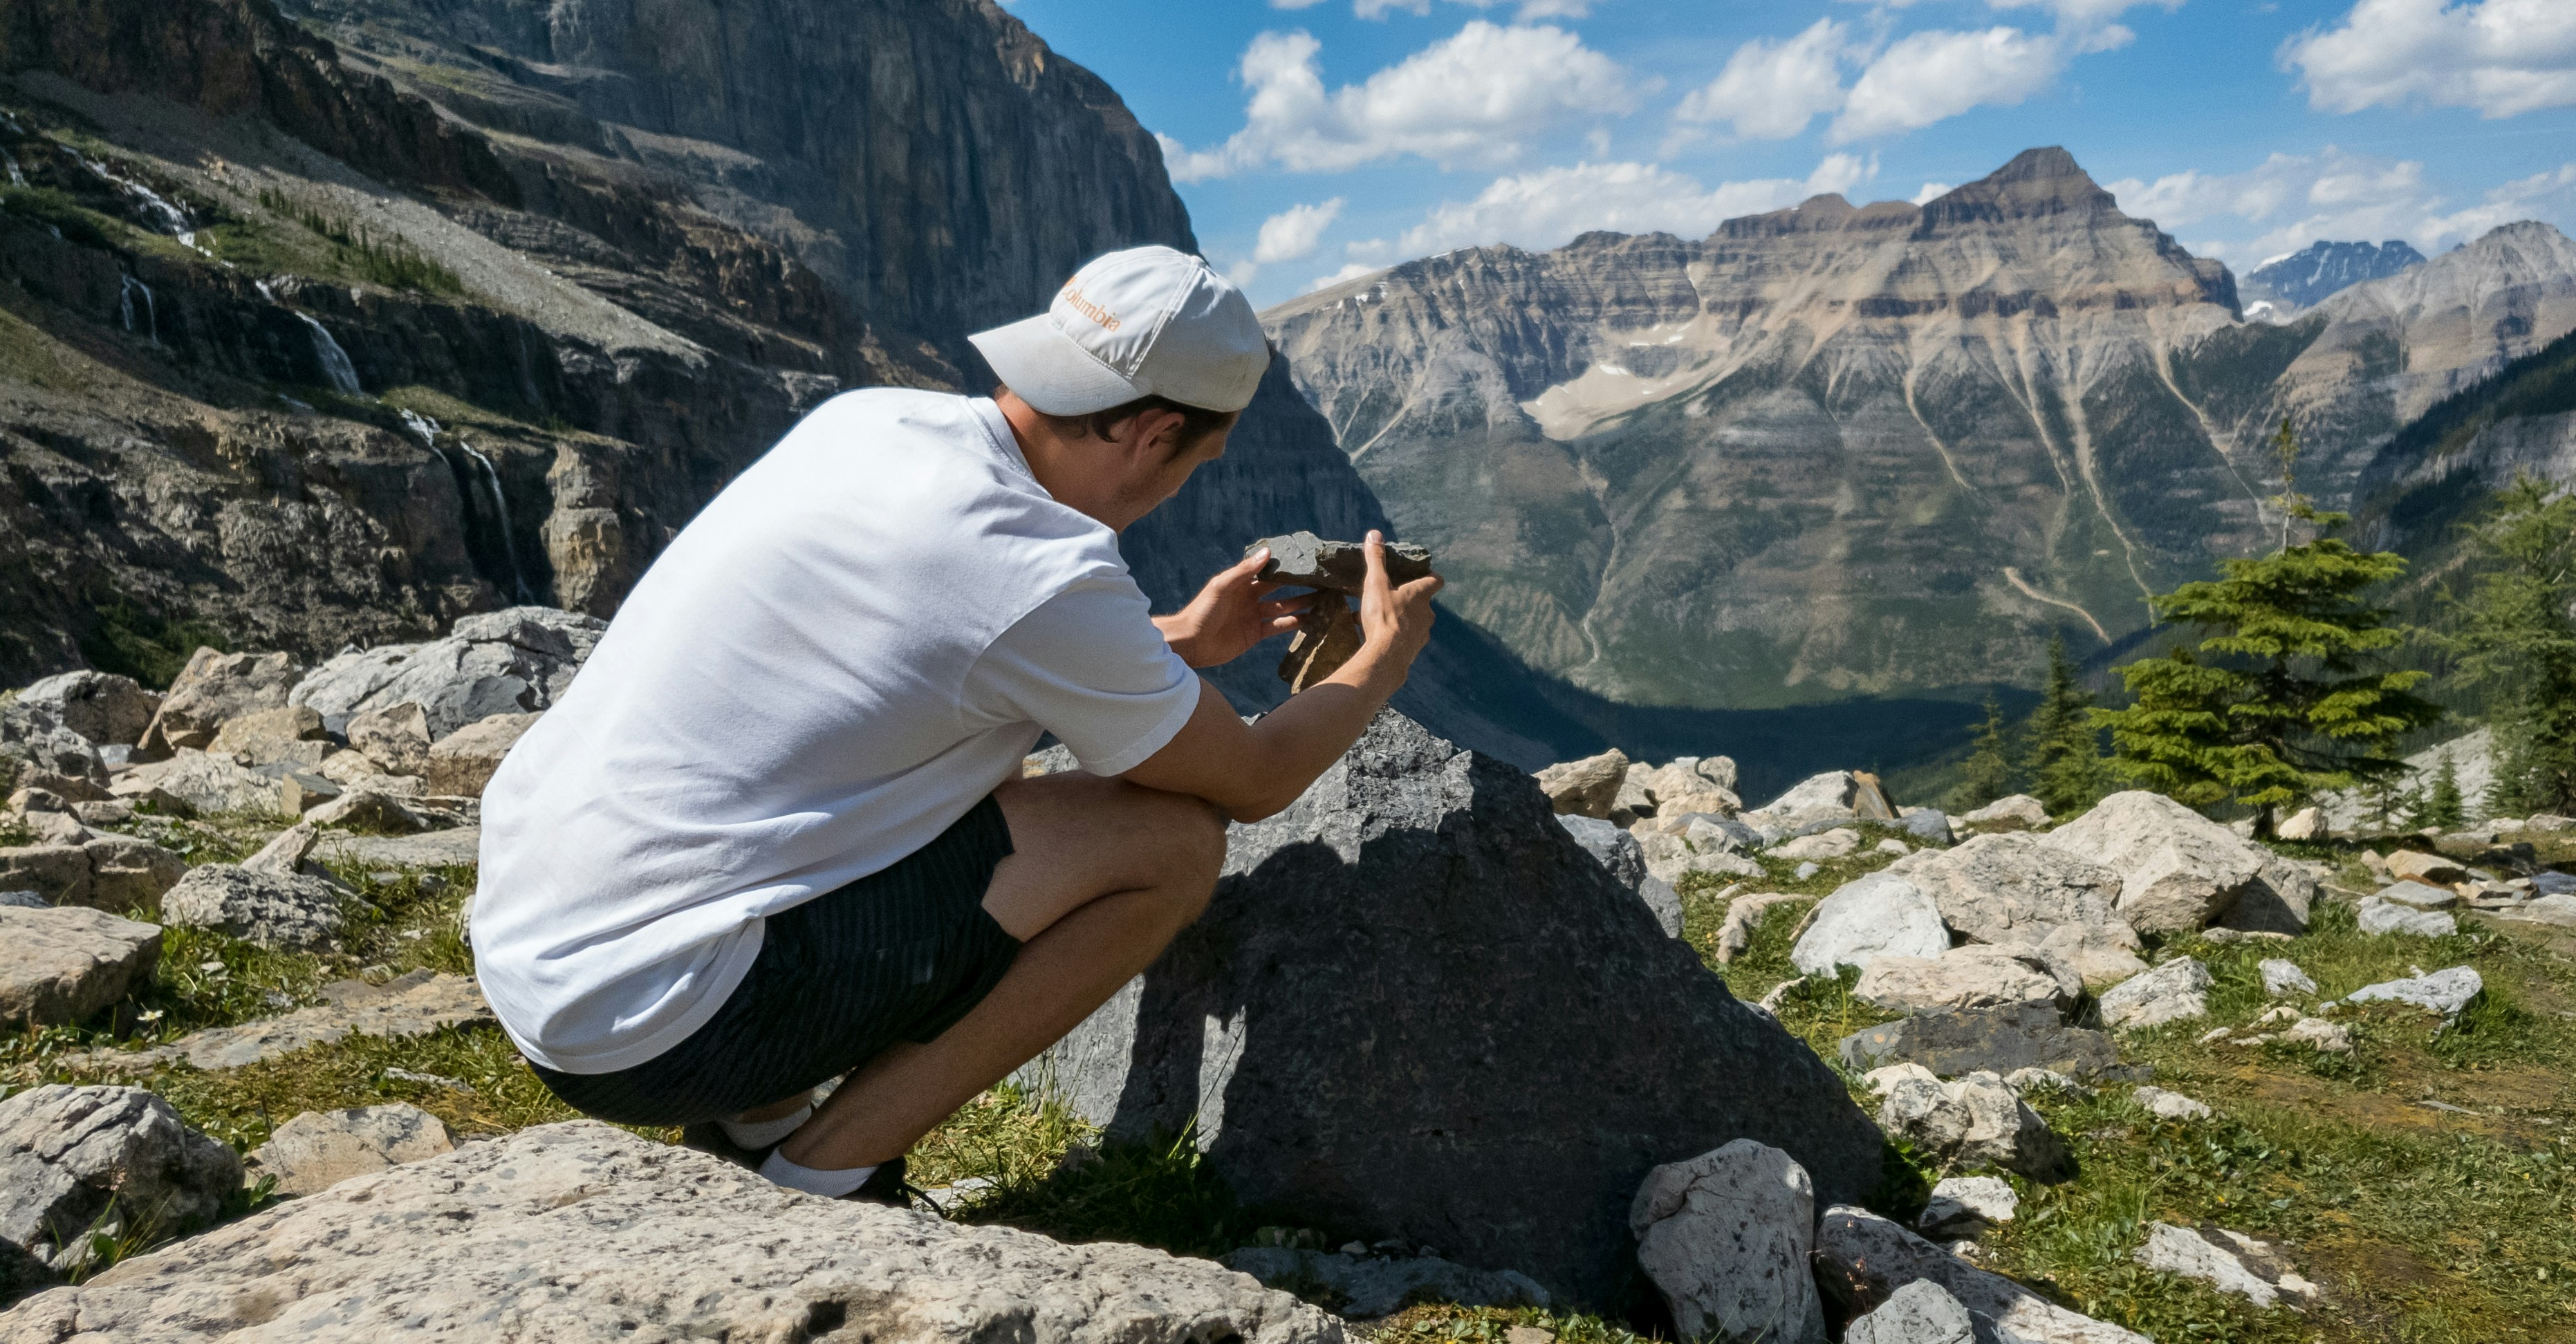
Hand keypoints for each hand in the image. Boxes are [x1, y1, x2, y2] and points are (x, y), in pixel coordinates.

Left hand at [1152, 548, 1313, 668]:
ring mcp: (1254, 616)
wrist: (1191, 642)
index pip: (1269, 572)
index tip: (1305, 561)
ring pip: (1283, 607)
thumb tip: (1268, 552)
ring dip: (1302, 604)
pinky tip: (1311, 619)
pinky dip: (1294, 623)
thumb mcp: (1222, 586)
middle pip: (1281, 589)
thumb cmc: (1202, 610)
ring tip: (1323, 599)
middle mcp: (1250, 598)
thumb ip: (1245, 570)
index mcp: (1242, 583)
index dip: (1286, 567)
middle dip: (1300, 585)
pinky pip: (1278, 626)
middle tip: (1321, 580)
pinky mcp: (1255, 634)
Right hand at [1353, 529, 1439, 670]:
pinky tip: (1373, 635)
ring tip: (1375, 618)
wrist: (1386, 657)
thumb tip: (1374, 534)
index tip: (1422, 573)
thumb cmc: (1384, 617)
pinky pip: (1403, 638)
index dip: (1431, 576)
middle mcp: (1427, 614)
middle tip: (1389, 595)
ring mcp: (1421, 634)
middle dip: (1407, 599)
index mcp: (1421, 595)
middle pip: (1422, 602)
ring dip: (1397, 618)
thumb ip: (1376, 559)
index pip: (1436, 580)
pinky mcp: (1413, 651)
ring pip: (1411, 621)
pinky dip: (1391, 634)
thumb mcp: (1376, 584)